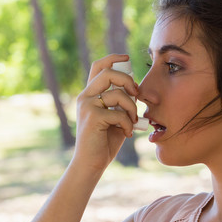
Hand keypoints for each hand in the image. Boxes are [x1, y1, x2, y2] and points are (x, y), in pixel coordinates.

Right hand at [73, 54, 138, 170]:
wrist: (92, 163)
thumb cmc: (105, 141)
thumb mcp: (116, 117)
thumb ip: (121, 102)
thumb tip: (136, 89)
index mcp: (90, 94)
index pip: (98, 67)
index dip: (112, 58)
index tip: (127, 58)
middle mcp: (85, 96)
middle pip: (108, 73)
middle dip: (127, 80)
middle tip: (136, 94)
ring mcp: (87, 106)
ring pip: (117, 94)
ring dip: (132, 108)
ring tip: (133, 121)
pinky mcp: (92, 117)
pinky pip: (119, 113)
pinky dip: (128, 123)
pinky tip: (126, 133)